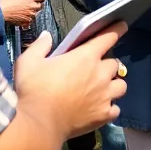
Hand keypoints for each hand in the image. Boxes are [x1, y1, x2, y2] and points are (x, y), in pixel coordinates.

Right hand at [0, 0, 49, 25]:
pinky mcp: (26, 22)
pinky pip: (31, 19)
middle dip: (39, 2)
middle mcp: (32, 7)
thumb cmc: (6, 1)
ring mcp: (30, 15)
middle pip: (41, 4)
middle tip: (33, 0)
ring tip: (26, 7)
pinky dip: (29, 16)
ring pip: (36, 12)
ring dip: (33, 9)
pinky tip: (23, 14)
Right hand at [13, 23, 128, 139]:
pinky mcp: (104, 115)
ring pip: (121, 86)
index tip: (122, 26)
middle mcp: (100, 74)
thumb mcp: (28, 62)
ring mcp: (105, 96)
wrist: (39, 124)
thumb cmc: (34, 90)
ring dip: (113, 85)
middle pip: (114, 64)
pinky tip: (100, 109)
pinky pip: (115, 108)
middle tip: (94, 70)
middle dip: (106, 64)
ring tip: (102, 89)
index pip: (108, 38)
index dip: (116, 30)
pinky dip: (110, 107)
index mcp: (85, 57)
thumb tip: (47, 36)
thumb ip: (40, 47)